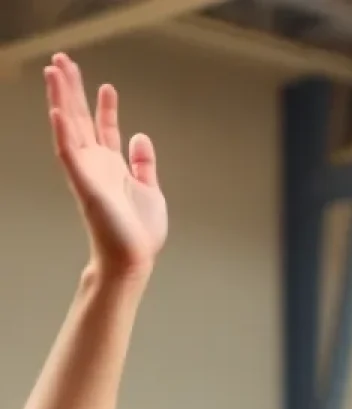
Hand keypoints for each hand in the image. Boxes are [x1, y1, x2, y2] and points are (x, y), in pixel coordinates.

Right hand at [44, 54, 164, 277]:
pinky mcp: (83, 184)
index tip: (106, 86)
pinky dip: (62, 132)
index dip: (104, 106)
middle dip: (72, 89)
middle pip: (79, 118)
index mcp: (112, 166)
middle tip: (63, 60)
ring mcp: (87, 172)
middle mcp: (96, 164)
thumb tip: (140, 137)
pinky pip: (68, 153)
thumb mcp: (150, 191)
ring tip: (54, 71)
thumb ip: (144, 164)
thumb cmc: (139, 232)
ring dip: (60, 99)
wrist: (133, 259)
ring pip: (69, 127)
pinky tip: (56, 111)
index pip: (104, 128)